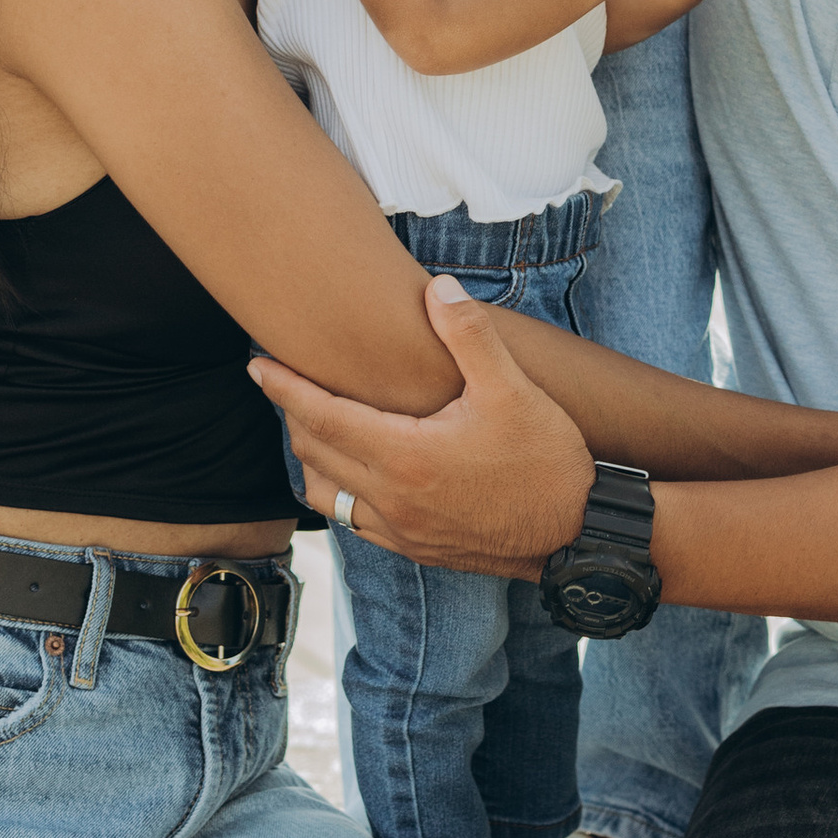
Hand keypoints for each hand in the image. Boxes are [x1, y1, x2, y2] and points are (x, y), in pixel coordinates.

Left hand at [251, 278, 593, 576]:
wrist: (579, 534)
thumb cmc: (548, 460)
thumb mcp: (513, 389)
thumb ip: (469, 335)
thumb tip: (437, 289)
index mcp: (405, 456)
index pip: (322, 416)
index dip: (284, 388)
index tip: (257, 365)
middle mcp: (391, 499)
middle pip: (315, 453)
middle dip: (293, 415)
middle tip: (282, 383)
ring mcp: (401, 531)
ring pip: (327, 494)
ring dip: (313, 458)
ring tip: (315, 425)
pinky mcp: (417, 549)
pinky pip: (355, 520)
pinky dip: (340, 491)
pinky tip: (355, 472)